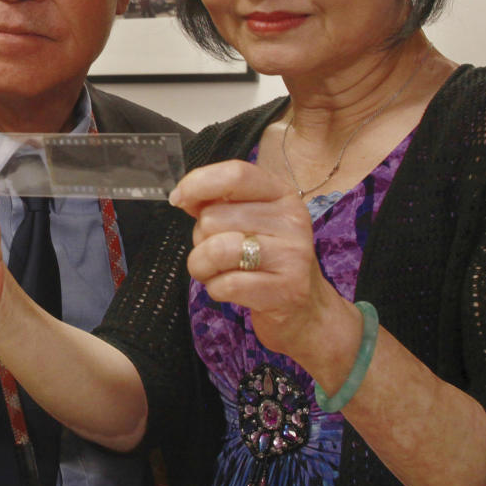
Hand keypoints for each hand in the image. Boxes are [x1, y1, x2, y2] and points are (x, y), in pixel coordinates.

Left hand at [171, 159, 347, 360]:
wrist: (307, 311)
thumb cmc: (267, 260)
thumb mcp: (250, 221)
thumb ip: (218, 203)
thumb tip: (183, 196)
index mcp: (282, 195)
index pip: (236, 174)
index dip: (198, 183)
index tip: (178, 199)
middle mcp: (292, 221)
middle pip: (214, 218)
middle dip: (200, 239)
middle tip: (217, 252)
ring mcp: (293, 256)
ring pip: (215, 250)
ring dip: (201, 266)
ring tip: (216, 272)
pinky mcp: (287, 291)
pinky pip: (225, 285)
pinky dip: (215, 289)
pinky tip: (232, 290)